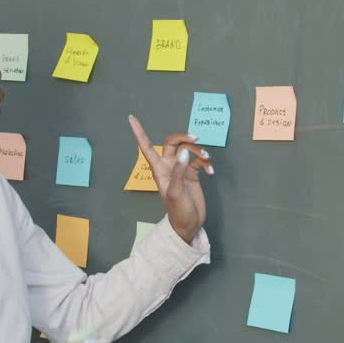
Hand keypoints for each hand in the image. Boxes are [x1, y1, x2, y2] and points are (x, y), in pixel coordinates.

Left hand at [127, 115, 211, 243]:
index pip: (145, 146)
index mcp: (159, 169)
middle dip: (184, 137)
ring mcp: (181, 168)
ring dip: (200, 151)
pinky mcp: (192, 173)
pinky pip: (199, 160)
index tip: (131, 117)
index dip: (139, 132)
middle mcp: (168, 165)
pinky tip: (211, 171)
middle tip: (196, 138)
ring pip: (189, 149)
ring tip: (208, 161)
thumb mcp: (176, 193)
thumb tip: (185, 152)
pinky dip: (206, 162)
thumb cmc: (178, 212)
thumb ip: (179, 171)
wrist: (189, 225)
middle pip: (173, 142)